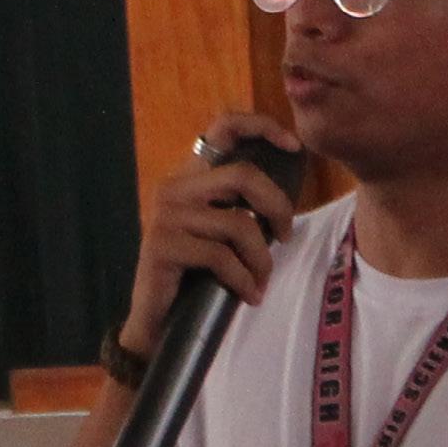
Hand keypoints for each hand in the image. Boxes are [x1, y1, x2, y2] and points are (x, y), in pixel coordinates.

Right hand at [119, 112, 302, 354]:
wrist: (155, 320)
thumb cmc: (193, 275)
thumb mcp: (216, 231)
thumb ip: (236, 205)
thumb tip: (282, 199)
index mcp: (187, 177)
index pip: (222, 128)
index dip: (261, 127)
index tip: (292, 146)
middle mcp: (173, 187)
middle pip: (243, 175)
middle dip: (277, 207)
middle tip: (285, 235)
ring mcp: (165, 216)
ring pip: (238, 223)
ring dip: (261, 258)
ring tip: (262, 279)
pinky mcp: (163, 246)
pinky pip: (221, 256)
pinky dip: (244, 279)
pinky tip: (249, 294)